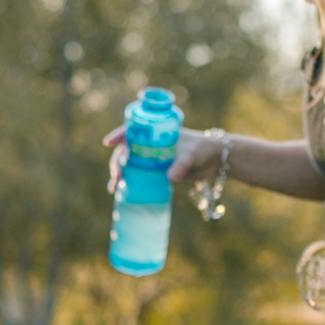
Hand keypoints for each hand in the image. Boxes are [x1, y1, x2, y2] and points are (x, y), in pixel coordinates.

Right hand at [101, 124, 224, 196]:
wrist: (216, 161)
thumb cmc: (203, 149)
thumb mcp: (192, 154)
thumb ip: (181, 165)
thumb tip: (169, 178)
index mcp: (156, 133)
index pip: (132, 130)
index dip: (118, 135)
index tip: (108, 143)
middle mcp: (150, 144)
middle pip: (126, 151)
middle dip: (117, 163)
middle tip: (117, 176)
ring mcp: (152, 159)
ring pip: (129, 166)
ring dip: (119, 176)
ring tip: (114, 188)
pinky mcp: (157, 173)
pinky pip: (139, 177)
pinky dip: (129, 185)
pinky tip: (121, 194)